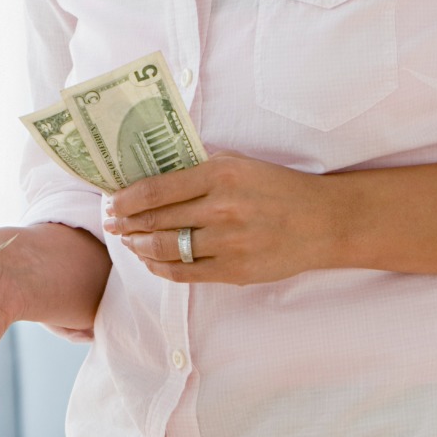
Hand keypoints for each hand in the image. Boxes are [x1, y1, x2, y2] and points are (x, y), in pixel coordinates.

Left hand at [103, 151, 334, 284]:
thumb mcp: (240, 163)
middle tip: (112, 223)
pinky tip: (151, 261)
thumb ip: (199, 166)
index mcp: (221, 174)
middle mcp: (222, 208)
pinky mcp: (235, 271)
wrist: (323, 221)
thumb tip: (152, 175)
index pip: (157, 189)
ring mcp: (228, 243)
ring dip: (139, 247)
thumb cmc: (278, 187)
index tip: (113, 202)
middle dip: (126, 223)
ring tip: (129, 242)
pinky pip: (185, 273)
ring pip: (166, 249)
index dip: (126, 199)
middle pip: (156, 220)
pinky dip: (160, 268)